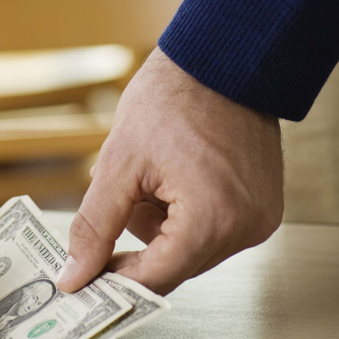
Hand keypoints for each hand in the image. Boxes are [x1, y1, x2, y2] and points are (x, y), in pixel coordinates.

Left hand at [56, 48, 283, 294]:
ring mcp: (260, 219)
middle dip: (139, 236)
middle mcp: (245, 229)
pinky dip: (186, 214)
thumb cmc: (172, 99)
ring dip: (161, 224)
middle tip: (122, 195)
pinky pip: (213, 231)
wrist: (222, 58)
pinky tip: (176, 175)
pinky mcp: (264, 208)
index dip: (113, 280)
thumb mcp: (118, 164)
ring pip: (190, 250)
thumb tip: (73, 277)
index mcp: (211, 220)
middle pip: (173, 266)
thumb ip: (93, 228)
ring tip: (153, 175)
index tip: (84, 276)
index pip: (154, 278)